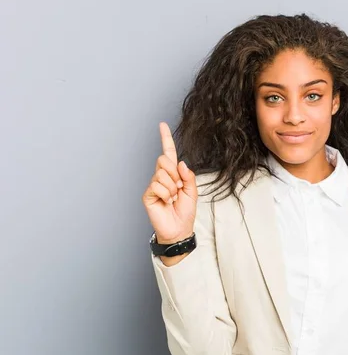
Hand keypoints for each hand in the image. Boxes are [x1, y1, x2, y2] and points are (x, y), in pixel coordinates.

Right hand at [142, 122, 197, 243]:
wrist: (179, 229)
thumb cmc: (185, 212)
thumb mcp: (192, 192)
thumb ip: (189, 176)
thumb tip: (181, 163)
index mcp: (173, 174)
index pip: (168, 153)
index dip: (165, 139)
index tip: (162, 124)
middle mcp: (161, 177)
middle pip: (164, 160)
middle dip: (175, 174)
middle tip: (178, 188)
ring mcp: (153, 185)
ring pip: (162, 174)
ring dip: (172, 188)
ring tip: (172, 198)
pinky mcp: (148, 194)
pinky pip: (157, 185)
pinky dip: (166, 194)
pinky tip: (166, 202)